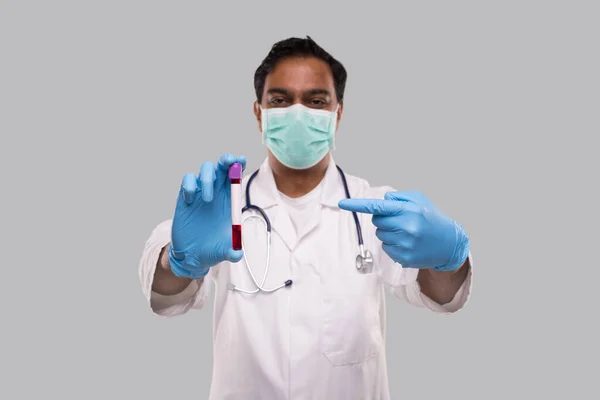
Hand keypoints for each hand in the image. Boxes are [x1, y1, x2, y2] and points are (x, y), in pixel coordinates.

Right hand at [169, 153, 246, 278]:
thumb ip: (231, 251)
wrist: (192, 255)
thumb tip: (237, 254)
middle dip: (226, 161)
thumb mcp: (224, 252)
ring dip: (208, 178)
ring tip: (208, 200)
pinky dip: (189, 185)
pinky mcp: (185, 197)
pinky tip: (190, 200)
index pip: (236, 177)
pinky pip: (188, 181)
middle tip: (228, 162)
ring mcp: (201, 193)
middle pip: (222, 168)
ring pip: (205, 170)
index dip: (239, 165)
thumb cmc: (213, 249)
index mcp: (230, 200)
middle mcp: (217, 192)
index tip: (241, 160)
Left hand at [338, 191, 468, 270]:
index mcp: (409, 210)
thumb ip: (399, 197)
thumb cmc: (431, 218)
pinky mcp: (404, 257)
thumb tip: (382, 200)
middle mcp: (407, 227)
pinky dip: (393, 245)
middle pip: (377, 222)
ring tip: (406, 232)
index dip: (358, 205)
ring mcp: (405, 244)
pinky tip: (407, 243)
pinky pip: (386, 248)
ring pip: (380, 236)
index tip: (342, 204)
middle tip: (399, 220)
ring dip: (388, 233)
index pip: (378, 206)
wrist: (449, 243)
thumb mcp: (419, 201)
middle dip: (383, 220)